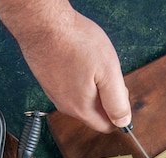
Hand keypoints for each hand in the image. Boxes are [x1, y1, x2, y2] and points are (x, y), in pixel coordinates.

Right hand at [14, 8, 130, 132]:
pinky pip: (69, 88)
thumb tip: (123, 122)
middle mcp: (65, 106)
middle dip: (105, 97)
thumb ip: (117, 102)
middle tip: (106, 72)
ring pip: (82, 99)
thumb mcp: (108, 73)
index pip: (105, 126)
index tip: (119, 90)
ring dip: (92, 86)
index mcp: (81, 109)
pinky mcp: (47, 81)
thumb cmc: (75, 42)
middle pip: (94, 112)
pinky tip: (77, 60)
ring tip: (91, 64)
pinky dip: (78, 77)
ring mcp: (54, 94)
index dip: (118, 111)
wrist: (42, 24)